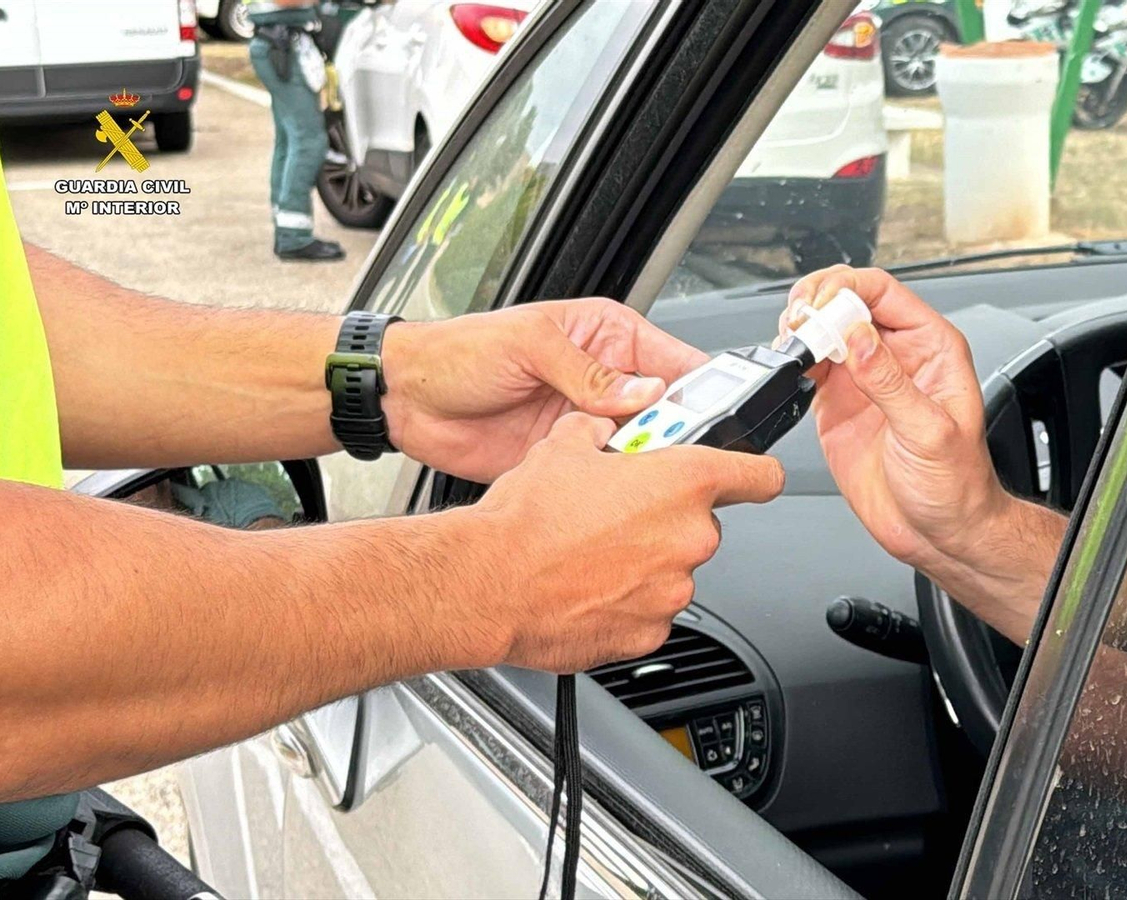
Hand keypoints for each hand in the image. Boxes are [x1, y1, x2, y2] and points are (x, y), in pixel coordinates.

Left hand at [381, 299, 706, 481]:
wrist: (406, 399)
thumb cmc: (459, 352)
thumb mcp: (529, 346)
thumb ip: (590, 374)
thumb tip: (644, 394)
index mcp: (607, 337)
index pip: (675, 362)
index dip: (703, 389)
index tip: (720, 417)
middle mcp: (606, 382)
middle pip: (669, 414)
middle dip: (680, 436)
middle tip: (681, 457)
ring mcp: (589, 424)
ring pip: (643, 451)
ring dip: (648, 466)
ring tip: (650, 478)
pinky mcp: (569, 461)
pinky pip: (607, 479)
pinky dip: (617, 490)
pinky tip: (618, 495)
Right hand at [460, 413, 784, 672]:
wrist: (488, 584)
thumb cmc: (525, 520)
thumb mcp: (564, 445)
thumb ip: (601, 431)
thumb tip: (603, 428)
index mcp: (682, 482)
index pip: (759, 475)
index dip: (756, 473)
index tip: (754, 476)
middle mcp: (689, 537)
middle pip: (701, 523)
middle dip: (666, 519)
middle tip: (619, 515)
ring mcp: (672, 590)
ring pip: (673, 569)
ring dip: (644, 561)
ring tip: (591, 554)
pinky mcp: (650, 633)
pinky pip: (650, 610)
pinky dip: (627, 602)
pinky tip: (587, 587)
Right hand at [786, 266, 1064, 641]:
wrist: (937, 532)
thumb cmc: (955, 484)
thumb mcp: (928, 432)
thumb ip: (890, 383)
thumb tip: (858, 337)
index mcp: (931, 347)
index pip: (883, 291)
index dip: (847, 288)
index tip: (822, 306)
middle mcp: (895, 355)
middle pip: (848, 299)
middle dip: (816, 299)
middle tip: (798, 321)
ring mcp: (863, 377)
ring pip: (824, 327)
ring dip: (800, 325)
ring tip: (790, 340)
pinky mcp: (837, 402)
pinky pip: (809, 364)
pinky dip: (792, 357)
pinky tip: (790, 364)